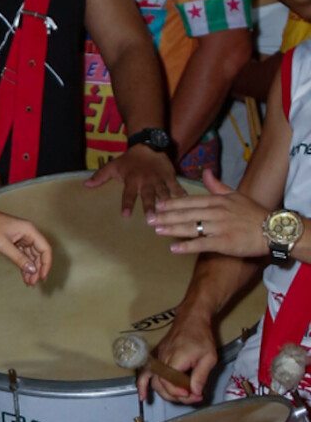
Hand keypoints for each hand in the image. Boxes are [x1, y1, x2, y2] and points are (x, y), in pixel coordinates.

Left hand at [0, 202, 51, 285]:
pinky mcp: (14, 240)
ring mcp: (21, 236)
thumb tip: (33, 270)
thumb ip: (19, 259)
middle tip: (33, 283)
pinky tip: (24, 274)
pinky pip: (23, 254)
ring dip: (30, 268)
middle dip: (37, 269)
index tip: (42, 277)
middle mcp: (28, 232)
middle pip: (39, 253)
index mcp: (29, 230)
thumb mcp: (3, 245)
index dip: (46, 264)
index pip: (45, 249)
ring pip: (31, 255)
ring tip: (28, 282)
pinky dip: (23, 264)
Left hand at [86, 145, 180, 218]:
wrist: (147, 144)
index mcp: (132, 179)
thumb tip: (85, 185)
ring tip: (171, 213)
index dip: (127, 204)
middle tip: (151, 219)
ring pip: (163, 192)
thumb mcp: (113, 166)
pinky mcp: (170, 176)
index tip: (126, 215)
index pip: (128, 194)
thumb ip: (100, 177)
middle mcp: (146, 180)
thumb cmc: (129, 159)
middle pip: (148, 195)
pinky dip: (181, 193)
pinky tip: (187, 202)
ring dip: (167, 203)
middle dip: (149, 206)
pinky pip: (176, 186)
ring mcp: (159, 179)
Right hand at [136, 307, 219, 405]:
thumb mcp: (209, 357)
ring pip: (155, 383)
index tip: (194, 395)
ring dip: (167, 394)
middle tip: (193, 396)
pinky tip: (143, 395)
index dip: (182, 394)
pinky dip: (142, 385)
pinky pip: (146, 373)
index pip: (171, 385)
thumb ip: (201, 376)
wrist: (191, 320)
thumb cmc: (200, 336)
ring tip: (180, 397)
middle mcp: (163, 360)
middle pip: (163, 387)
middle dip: (177, 396)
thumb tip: (195, 392)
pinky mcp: (156, 358)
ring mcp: (157, 359)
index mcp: (175, 360)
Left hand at [151, 169, 269, 256]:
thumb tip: (205, 172)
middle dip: (166, 216)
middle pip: (186, 214)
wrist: (272, 229)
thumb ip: (217, 185)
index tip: (157, 204)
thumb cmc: (253, 213)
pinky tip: (173, 249)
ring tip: (156, 230)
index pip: (191, 201)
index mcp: (218, 201)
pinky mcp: (224, 243)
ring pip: (190, 228)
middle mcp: (216, 212)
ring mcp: (219, 228)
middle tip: (149, 218)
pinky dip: (187, 247)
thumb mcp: (236, 195)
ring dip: (172, 229)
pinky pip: (201, 245)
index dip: (173, 203)